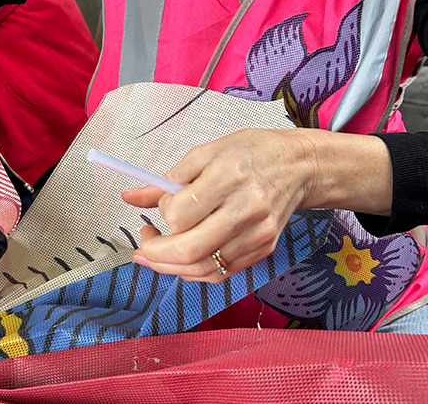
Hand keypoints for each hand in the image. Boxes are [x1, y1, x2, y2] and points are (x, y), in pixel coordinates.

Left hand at [121, 128, 392, 282]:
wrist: (299, 166)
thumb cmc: (249, 153)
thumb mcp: (204, 154)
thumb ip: (165, 180)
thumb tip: (128, 197)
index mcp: (229, 177)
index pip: (180, 213)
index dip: (162, 214)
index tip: (162, 204)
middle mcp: (246, 209)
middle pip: (190, 249)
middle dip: (155, 253)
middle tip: (142, 245)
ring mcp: (257, 234)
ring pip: (203, 268)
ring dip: (170, 268)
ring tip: (154, 255)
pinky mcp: (263, 249)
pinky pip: (221, 273)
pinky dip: (193, 272)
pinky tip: (181, 261)